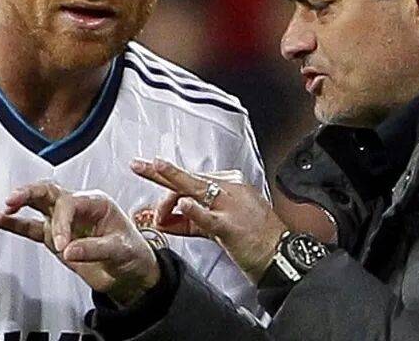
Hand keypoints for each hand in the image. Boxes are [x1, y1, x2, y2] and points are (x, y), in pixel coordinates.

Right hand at [0, 183, 159, 304]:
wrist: (130, 271)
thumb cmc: (132, 252)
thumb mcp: (121, 249)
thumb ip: (94, 248)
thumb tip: (69, 249)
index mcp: (96, 202)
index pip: (70, 204)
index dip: (62, 224)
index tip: (62, 246)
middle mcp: (78, 207)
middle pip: (50, 192)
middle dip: (30, 193)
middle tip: (14, 200)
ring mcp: (64, 221)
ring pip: (39, 204)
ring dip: (21, 202)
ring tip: (6, 205)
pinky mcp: (55, 237)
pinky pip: (32, 228)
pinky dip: (16, 224)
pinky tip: (0, 219)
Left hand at [131, 158, 286, 283]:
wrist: (279, 253)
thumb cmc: (253, 238)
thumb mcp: (218, 225)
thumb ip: (190, 221)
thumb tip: (164, 220)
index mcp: (228, 185)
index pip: (191, 181)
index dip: (166, 185)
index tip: (148, 175)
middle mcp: (229, 189)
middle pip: (189, 178)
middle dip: (161, 171)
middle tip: (140, 164)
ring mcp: (230, 205)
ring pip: (196, 188)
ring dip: (173, 177)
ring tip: (155, 168)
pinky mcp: (231, 225)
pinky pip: (210, 216)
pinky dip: (195, 210)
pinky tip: (183, 204)